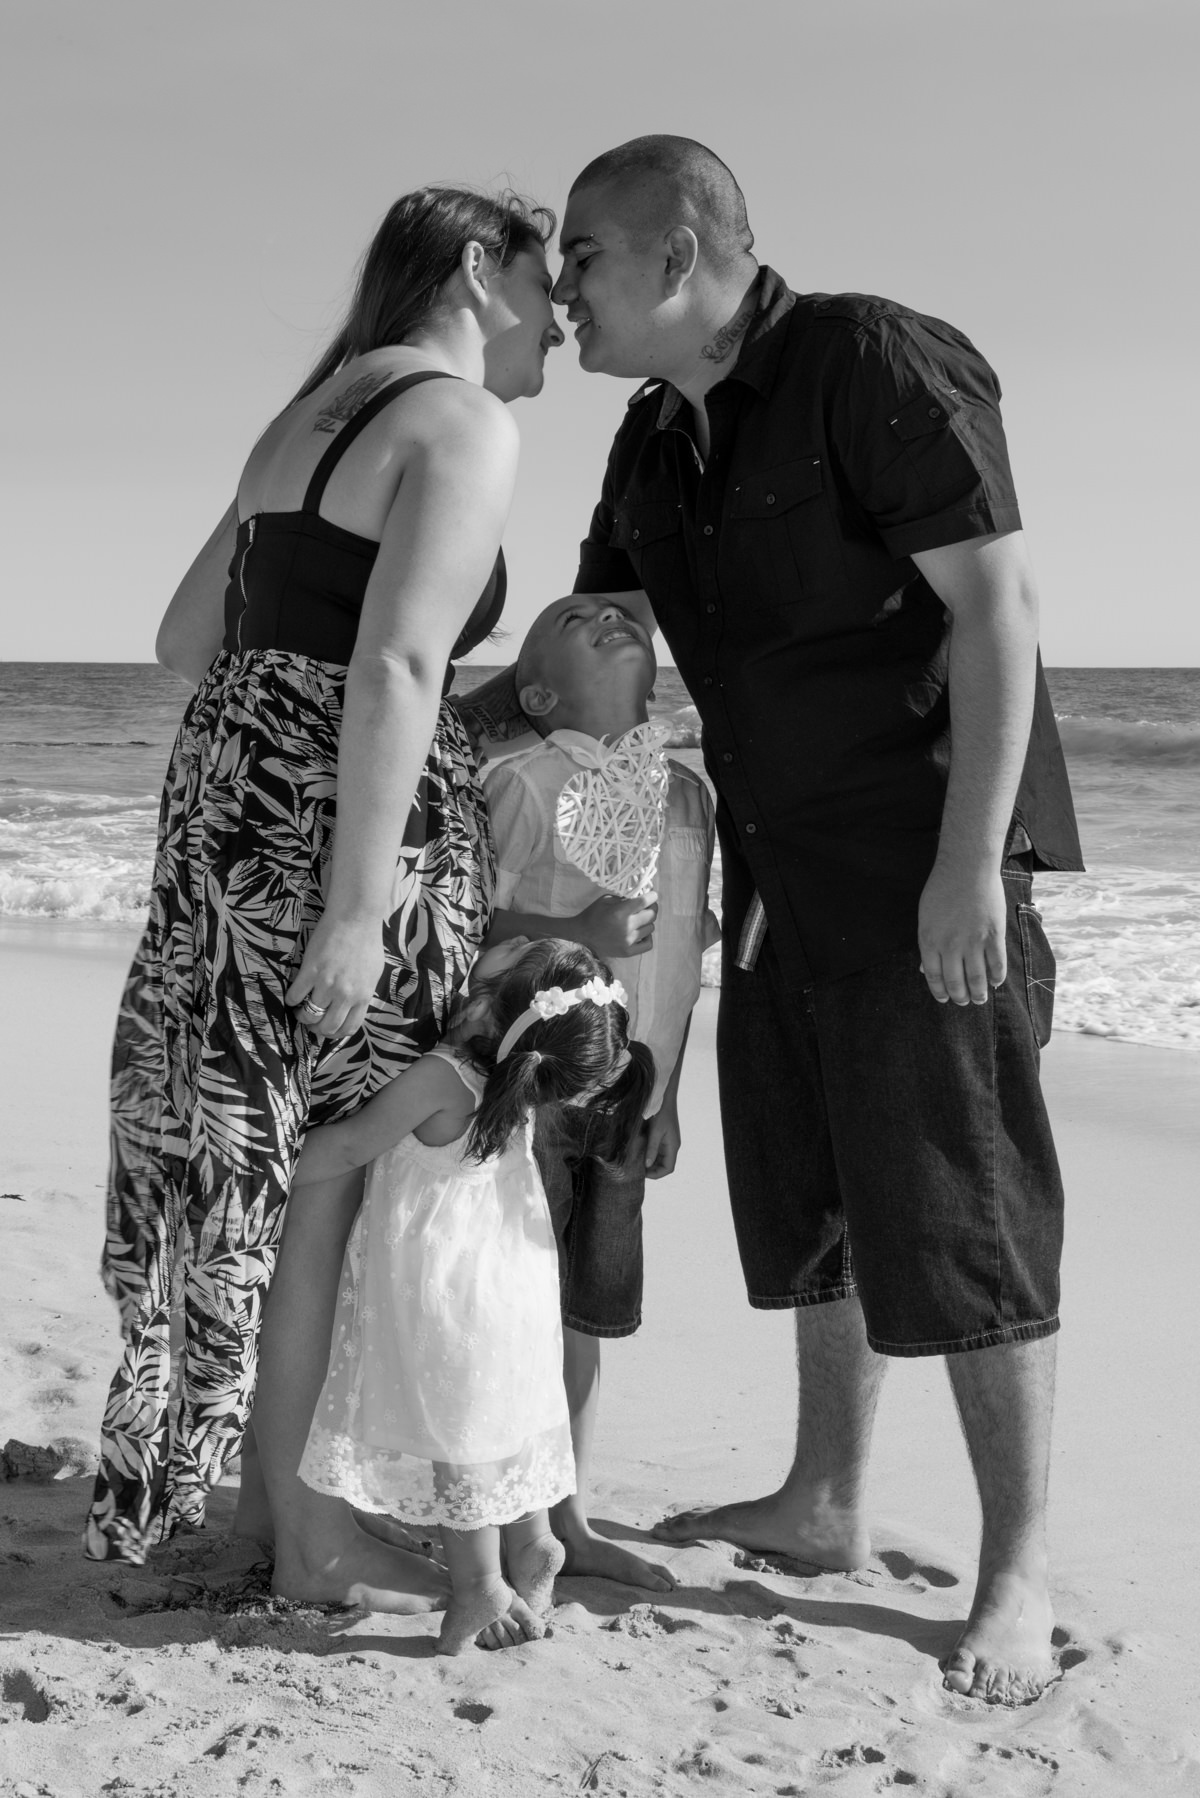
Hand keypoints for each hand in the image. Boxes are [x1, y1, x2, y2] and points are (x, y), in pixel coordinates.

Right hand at [285, 913, 383, 1038]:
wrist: (355, 918)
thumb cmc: (366, 942)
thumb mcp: (373, 974)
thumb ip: (363, 993)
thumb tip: (353, 1007)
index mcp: (363, 996)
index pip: (349, 1028)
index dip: (335, 1034)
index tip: (327, 1028)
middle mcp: (345, 995)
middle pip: (327, 1026)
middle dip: (316, 1028)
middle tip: (310, 1020)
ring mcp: (327, 984)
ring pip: (309, 1014)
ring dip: (301, 1015)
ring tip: (299, 1008)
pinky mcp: (310, 971)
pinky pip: (295, 996)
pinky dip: (291, 1000)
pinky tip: (292, 996)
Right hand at [575, 891, 657, 959]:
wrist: (581, 936)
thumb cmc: (593, 915)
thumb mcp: (605, 900)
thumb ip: (624, 898)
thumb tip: (641, 896)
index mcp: (620, 912)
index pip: (644, 902)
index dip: (652, 897)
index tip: (653, 895)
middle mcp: (626, 927)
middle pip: (651, 915)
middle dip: (652, 907)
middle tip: (649, 906)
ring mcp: (628, 941)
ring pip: (651, 928)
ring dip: (647, 922)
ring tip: (640, 920)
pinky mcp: (628, 952)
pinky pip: (648, 944)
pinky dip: (647, 937)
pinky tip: (641, 932)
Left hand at [644, 1101, 680, 1178]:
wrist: (664, 1098)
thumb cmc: (661, 1113)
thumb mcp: (655, 1132)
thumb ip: (652, 1149)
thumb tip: (647, 1165)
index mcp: (673, 1147)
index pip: (669, 1168)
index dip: (657, 1174)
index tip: (643, 1174)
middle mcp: (672, 1146)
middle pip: (664, 1165)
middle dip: (652, 1169)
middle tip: (637, 1169)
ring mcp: (667, 1142)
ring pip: (659, 1158)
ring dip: (649, 1161)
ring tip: (636, 1161)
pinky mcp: (662, 1137)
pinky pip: (656, 1150)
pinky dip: (648, 1153)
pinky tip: (639, 1151)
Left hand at [917, 859, 1006, 1005]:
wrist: (967, 867)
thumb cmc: (942, 889)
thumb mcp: (925, 917)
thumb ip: (927, 944)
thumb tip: (925, 969)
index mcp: (929, 941)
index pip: (934, 977)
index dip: (940, 992)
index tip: (945, 999)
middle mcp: (950, 946)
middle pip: (956, 982)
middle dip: (960, 997)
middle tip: (965, 1002)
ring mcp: (973, 942)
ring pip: (977, 978)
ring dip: (979, 993)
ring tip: (980, 999)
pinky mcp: (994, 935)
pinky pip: (997, 964)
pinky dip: (997, 977)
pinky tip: (995, 982)